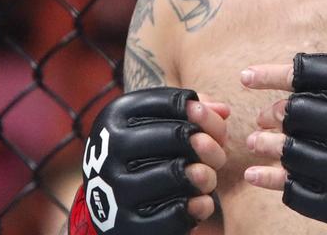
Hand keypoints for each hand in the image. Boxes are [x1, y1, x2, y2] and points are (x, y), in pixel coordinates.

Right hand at [76, 88, 229, 234]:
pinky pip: (174, 215)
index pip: (173, 103)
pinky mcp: (127, 224)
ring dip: (206, 176)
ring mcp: (115, 188)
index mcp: (115, 116)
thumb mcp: (156, 123)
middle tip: (217, 156)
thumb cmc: (142, 153)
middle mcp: (109, 149)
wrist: (104, 203)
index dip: (203, 115)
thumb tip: (223, 111)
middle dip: (207, 145)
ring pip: (176, 173)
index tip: (208, 129)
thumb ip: (193, 110)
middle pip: (178, 135)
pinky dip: (197, 207)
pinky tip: (202, 202)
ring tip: (208, 178)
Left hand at [240, 11, 326, 234]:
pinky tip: (257, 175)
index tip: (245, 78)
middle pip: (293, 114)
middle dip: (272, 116)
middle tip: (260, 119)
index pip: (303, 73)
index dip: (269, 74)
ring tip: (255, 143)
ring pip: (290, 153)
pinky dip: (273, 181)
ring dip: (266, 147)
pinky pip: (296, 191)